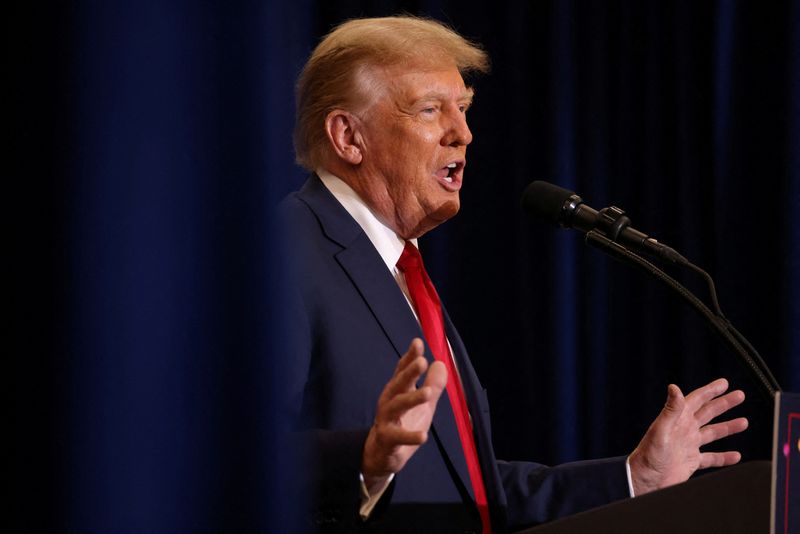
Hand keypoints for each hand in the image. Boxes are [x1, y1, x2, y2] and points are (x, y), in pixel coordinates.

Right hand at [361, 338, 446, 491]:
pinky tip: (423, 436)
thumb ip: (433, 385)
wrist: (381, 453)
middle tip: (422, 361)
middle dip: (409, 372)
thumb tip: (441, 363)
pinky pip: (398, 436)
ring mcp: (386, 419)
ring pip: (397, 406)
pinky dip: (410, 436)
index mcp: (398, 390)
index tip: (418, 343)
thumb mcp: (422, 404)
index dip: (410, 356)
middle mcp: (389, 401)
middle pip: (399, 384)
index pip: (402, 370)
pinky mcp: (387, 438)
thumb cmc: (402, 423)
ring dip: (412, 399)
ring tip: (427, 393)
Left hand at [628, 378, 747, 494]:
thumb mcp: (661, 430)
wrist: (645, 480)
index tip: (724, 383)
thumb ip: (670, 410)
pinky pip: (712, 458)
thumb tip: (674, 387)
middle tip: (740, 395)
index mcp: (678, 420)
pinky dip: (724, 457)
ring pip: (713, 433)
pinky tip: (736, 456)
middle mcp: (684, 430)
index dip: (710, 391)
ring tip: (744, 422)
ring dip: (728, 427)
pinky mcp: (691, 462)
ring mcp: (688, 445)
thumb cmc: (648, 455)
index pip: (697, 400)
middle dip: (724, 404)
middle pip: (708, 413)